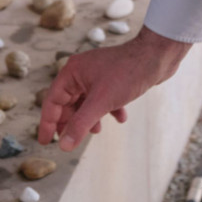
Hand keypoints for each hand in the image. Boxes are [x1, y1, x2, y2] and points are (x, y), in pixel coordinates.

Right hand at [39, 28, 191, 150]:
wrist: (157, 56)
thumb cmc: (128, 73)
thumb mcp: (101, 102)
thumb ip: (80, 125)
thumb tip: (63, 145)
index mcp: (72, 72)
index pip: (52, 101)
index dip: (48, 123)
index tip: (44, 141)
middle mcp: (81, 72)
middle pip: (68, 103)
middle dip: (71, 122)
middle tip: (69, 141)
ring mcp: (97, 75)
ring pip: (86, 102)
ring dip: (90, 118)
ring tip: (97, 130)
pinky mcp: (112, 79)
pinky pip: (103, 99)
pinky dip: (108, 110)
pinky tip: (120, 117)